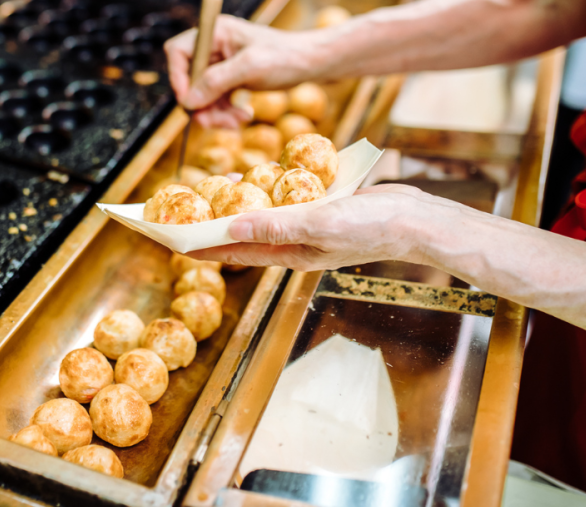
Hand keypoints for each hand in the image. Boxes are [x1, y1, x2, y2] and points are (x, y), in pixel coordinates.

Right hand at [164, 15, 324, 127]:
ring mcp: (223, 65)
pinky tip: (244, 116)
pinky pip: (218, 101)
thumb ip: (217, 82)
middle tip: (216, 123)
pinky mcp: (232, 80)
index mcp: (215, 34)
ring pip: (204, 95)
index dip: (178, 78)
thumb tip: (188, 101)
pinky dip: (227, 112)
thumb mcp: (250, 67)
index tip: (189, 103)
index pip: (179, 53)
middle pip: (190, 80)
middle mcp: (215, 47)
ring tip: (239, 121)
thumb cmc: (285, 57)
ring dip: (216, 113)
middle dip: (203, 104)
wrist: (311, 64)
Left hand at [186, 184, 425, 270]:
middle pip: (245, 234)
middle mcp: (296, 243)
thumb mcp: (320, 225)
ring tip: (218, 186)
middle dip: (215, 222)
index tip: (170, 238)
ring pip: (266, 214)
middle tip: (188, 207)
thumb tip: (230, 228)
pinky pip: (288, 199)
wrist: (414, 220)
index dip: (200, 244)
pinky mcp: (323, 209)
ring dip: (242, 203)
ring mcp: (310, 226)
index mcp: (291, 254)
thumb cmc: (373, 227)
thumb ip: (276, 226)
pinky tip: (265, 174)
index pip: (235, 251)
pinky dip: (273, 188)